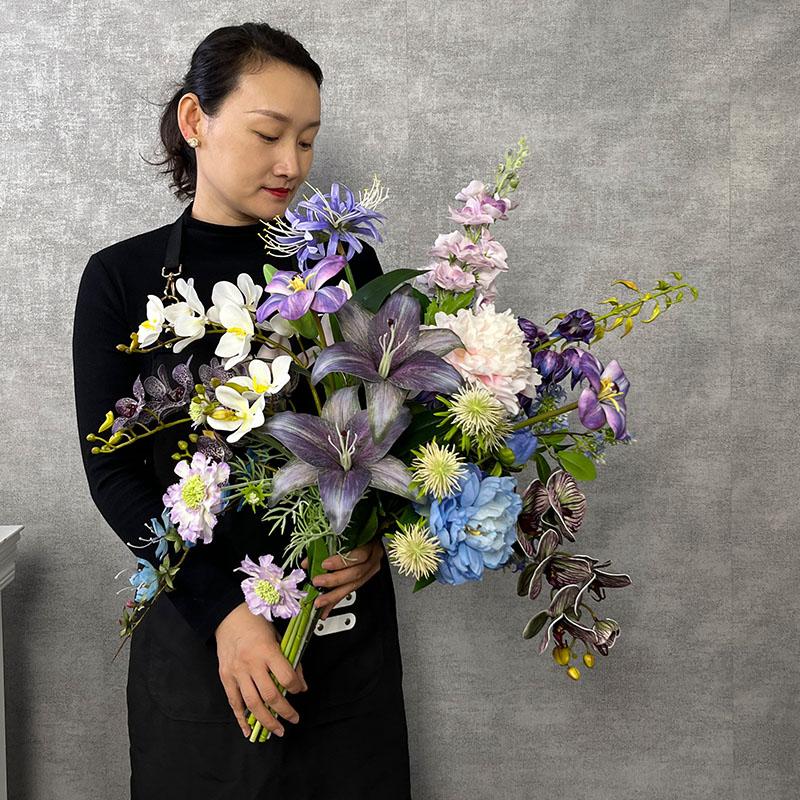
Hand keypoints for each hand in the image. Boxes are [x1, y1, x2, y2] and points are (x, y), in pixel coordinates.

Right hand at [214, 602, 308, 738]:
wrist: (229, 617)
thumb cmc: (255, 624)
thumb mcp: (278, 637)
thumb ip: (290, 660)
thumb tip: (301, 684)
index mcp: (267, 650)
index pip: (285, 677)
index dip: (296, 687)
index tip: (300, 691)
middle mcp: (251, 663)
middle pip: (270, 695)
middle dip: (284, 711)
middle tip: (293, 718)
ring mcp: (237, 672)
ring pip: (253, 704)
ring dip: (267, 720)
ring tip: (277, 729)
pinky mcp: (226, 677)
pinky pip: (234, 702)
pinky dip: (241, 719)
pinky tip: (248, 730)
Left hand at [300, 538, 383, 619]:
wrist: (375, 539)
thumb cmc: (359, 535)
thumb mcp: (345, 536)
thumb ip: (327, 546)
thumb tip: (307, 563)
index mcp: (369, 545)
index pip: (358, 555)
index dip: (341, 561)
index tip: (324, 564)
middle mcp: (372, 560)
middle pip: (355, 574)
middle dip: (334, 580)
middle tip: (317, 582)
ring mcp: (370, 571)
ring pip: (353, 586)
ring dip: (334, 596)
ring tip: (319, 602)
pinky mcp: (364, 580)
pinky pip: (349, 592)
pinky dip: (335, 601)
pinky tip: (325, 610)